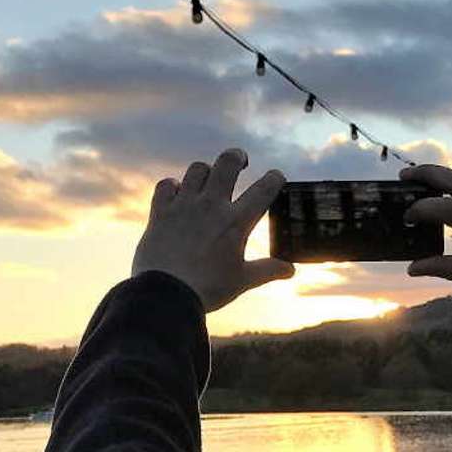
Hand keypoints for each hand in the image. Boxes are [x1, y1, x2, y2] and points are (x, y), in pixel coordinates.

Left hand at [132, 149, 294, 312]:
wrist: (165, 295)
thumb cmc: (208, 289)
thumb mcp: (242, 281)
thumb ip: (267, 271)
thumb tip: (290, 270)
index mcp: (236, 222)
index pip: (263, 189)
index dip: (274, 178)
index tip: (276, 177)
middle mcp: (211, 206)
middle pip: (227, 163)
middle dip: (237, 156)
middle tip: (240, 160)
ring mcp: (184, 206)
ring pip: (197, 169)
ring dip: (206, 171)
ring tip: (209, 179)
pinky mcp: (160, 212)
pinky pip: (166, 185)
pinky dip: (173, 185)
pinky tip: (177, 193)